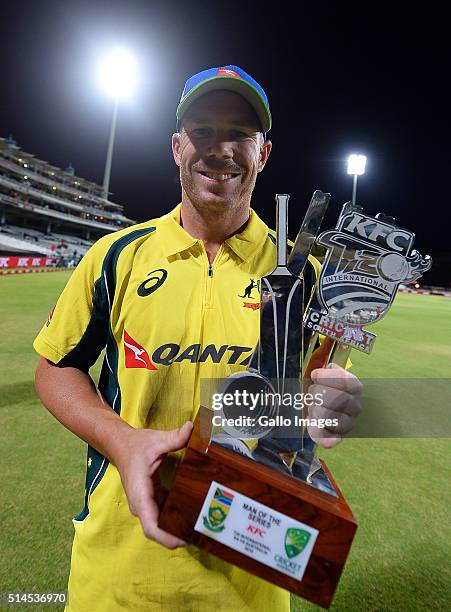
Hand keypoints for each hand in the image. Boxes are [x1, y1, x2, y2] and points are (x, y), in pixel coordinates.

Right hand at [114, 421, 192, 547]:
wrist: (121, 445)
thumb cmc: (135, 446)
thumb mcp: (156, 440)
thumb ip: (174, 437)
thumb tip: (190, 428)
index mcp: (140, 494)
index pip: (151, 526)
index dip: (167, 537)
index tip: (185, 540)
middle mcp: (142, 504)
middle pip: (158, 530)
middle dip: (177, 535)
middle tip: (203, 532)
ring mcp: (146, 505)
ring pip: (161, 525)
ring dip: (177, 528)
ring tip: (202, 527)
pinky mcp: (151, 501)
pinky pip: (163, 516)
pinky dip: (176, 518)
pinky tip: (194, 514)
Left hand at [307, 364, 362, 448]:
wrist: (331, 407)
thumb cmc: (327, 388)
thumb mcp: (331, 374)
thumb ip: (330, 371)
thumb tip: (327, 369)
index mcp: (355, 388)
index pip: (345, 381)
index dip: (326, 377)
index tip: (315, 375)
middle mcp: (356, 407)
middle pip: (336, 398)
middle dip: (317, 393)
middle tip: (312, 392)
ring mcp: (348, 424)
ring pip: (328, 417)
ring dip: (314, 409)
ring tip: (313, 405)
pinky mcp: (337, 438)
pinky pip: (328, 439)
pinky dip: (317, 432)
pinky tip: (311, 423)